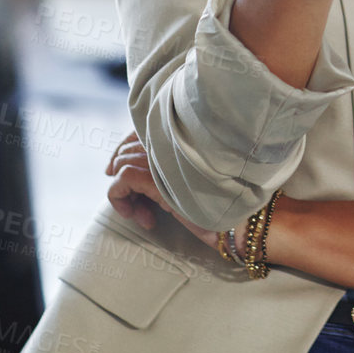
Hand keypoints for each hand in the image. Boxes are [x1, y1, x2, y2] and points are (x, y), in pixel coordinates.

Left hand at [105, 129, 219, 249]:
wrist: (237, 220)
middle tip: (138, 204)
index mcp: (180, 139)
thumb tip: (121, 169)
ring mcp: (163, 158)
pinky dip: (120, 198)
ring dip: (125, 193)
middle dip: (125, 178)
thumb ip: (163, 169)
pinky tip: (140, 216)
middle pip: (127, 151)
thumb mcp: (186, 183)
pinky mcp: (155, 176)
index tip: (116, 172)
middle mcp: (170, 142)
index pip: (139, 132)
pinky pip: (121, 180)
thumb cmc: (218, 204)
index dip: (123, 151)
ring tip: (142, 213)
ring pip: (122, 164)